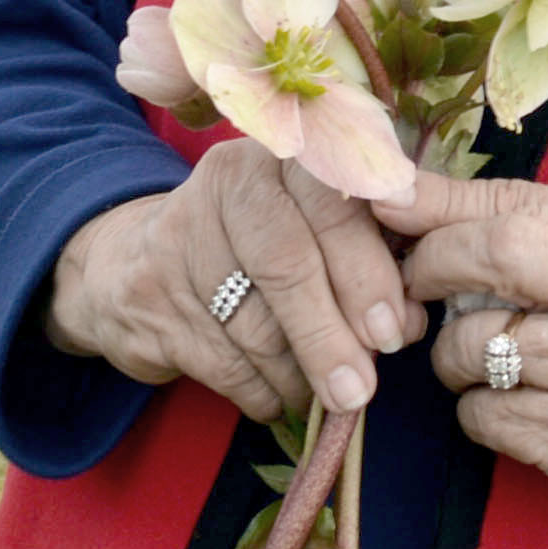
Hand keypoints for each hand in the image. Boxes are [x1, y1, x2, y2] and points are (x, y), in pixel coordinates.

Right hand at [45, 137, 426, 425]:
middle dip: (331, 336)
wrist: (137, 257)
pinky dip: (263, 392)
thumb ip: (371, 257)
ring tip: (330, 395)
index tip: (393, 331)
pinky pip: (222, 362)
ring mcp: (179, 236)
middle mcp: (227, 181)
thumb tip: (410, 323)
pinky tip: (282, 395)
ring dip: (301, 374)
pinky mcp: (148, 294)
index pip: (330, 205)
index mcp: (284, 153)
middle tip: (363, 388)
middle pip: (287, 265)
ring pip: (255, 325)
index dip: (366, 271)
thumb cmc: (261, 240)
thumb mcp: (315, 224)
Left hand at [375, 175, 547, 548]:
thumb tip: (434, 197)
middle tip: (415, 282)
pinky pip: (480, 416)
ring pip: (469, 346)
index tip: (387, 199)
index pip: (513, 210)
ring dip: (453, 352)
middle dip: (429, 266)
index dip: (437, 205)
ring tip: (482, 355)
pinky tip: (511, 403)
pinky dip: (477, 409)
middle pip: (488, 259)